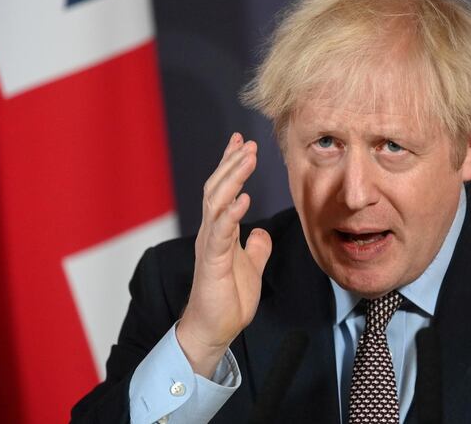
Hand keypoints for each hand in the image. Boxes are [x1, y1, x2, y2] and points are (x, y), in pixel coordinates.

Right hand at [175, 133, 272, 377]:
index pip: (223, 190)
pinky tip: (244, 198)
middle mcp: (210, 232)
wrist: (215, 329)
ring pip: (216, 202)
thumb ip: (255, 248)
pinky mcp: (212, 261)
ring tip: (247, 158)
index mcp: (219, 231)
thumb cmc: (228, 300)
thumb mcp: (250, 267)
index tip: (242, 142)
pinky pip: (221, 232)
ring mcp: (209, 245)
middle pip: (217, 188)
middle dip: (232, 163)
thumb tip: (261, 233)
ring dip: (232, 178)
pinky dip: (231, 213)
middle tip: (247, 142)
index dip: (231, 165)